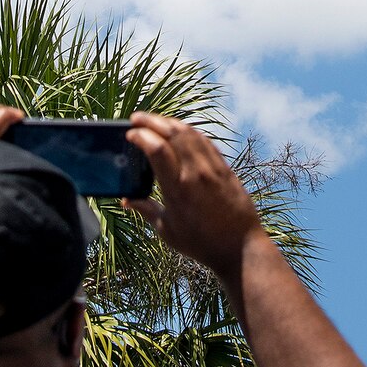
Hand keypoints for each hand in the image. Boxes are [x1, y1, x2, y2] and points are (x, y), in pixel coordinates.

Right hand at [123, 112, 262, 276]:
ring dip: (170, 122)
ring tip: (155, 121)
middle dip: (151, 121)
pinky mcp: (225, 169)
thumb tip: (127, 200)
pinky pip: (205, 141)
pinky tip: (180, 131)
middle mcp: (196, 174)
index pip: (157, 149)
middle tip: (136, 118)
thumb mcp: (168, 230)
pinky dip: (189, 131)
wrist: (240, 248)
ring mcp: (213, 169)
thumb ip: (146, 210)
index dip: (141, 135)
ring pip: (190, 133)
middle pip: (172, 133)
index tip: (130, 134)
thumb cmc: (201, 243)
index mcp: (178, 189)